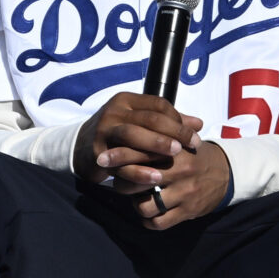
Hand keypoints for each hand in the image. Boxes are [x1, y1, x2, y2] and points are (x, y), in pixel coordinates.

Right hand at [75, 91, 202, 191]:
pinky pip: (122, 163)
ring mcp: (103, 132)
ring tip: (176, 154)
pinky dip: (140, 171)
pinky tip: (156, 177)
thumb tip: (198, 124)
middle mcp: (113, 113)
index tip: (195, 133)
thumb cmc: (117, 134)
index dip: (179, 119)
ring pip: (133, 135)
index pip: (158, 105)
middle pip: (148, 118)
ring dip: (156, 144)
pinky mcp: (97, 154)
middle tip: (192, 144)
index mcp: (126, 101)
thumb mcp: (138, 121)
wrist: (80, 147)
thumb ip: (168, 122)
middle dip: (173, 131)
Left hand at [128, 140, 230, 228]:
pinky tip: (149, 214)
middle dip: (122, 184)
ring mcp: (184, 192)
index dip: (118, 156)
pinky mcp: (189, 210)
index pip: (140, 152)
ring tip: (138, 200)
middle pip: (137, 181)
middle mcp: (178, 171)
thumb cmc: (194, 155)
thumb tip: (125, 130)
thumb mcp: (180, 141)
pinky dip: (149, 221)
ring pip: (145, 206)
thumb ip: (156, 136)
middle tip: (121, 183)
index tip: (103, 160)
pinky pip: (159, 222)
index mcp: (174, 150)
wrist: (228, 172)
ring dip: (137, 205)